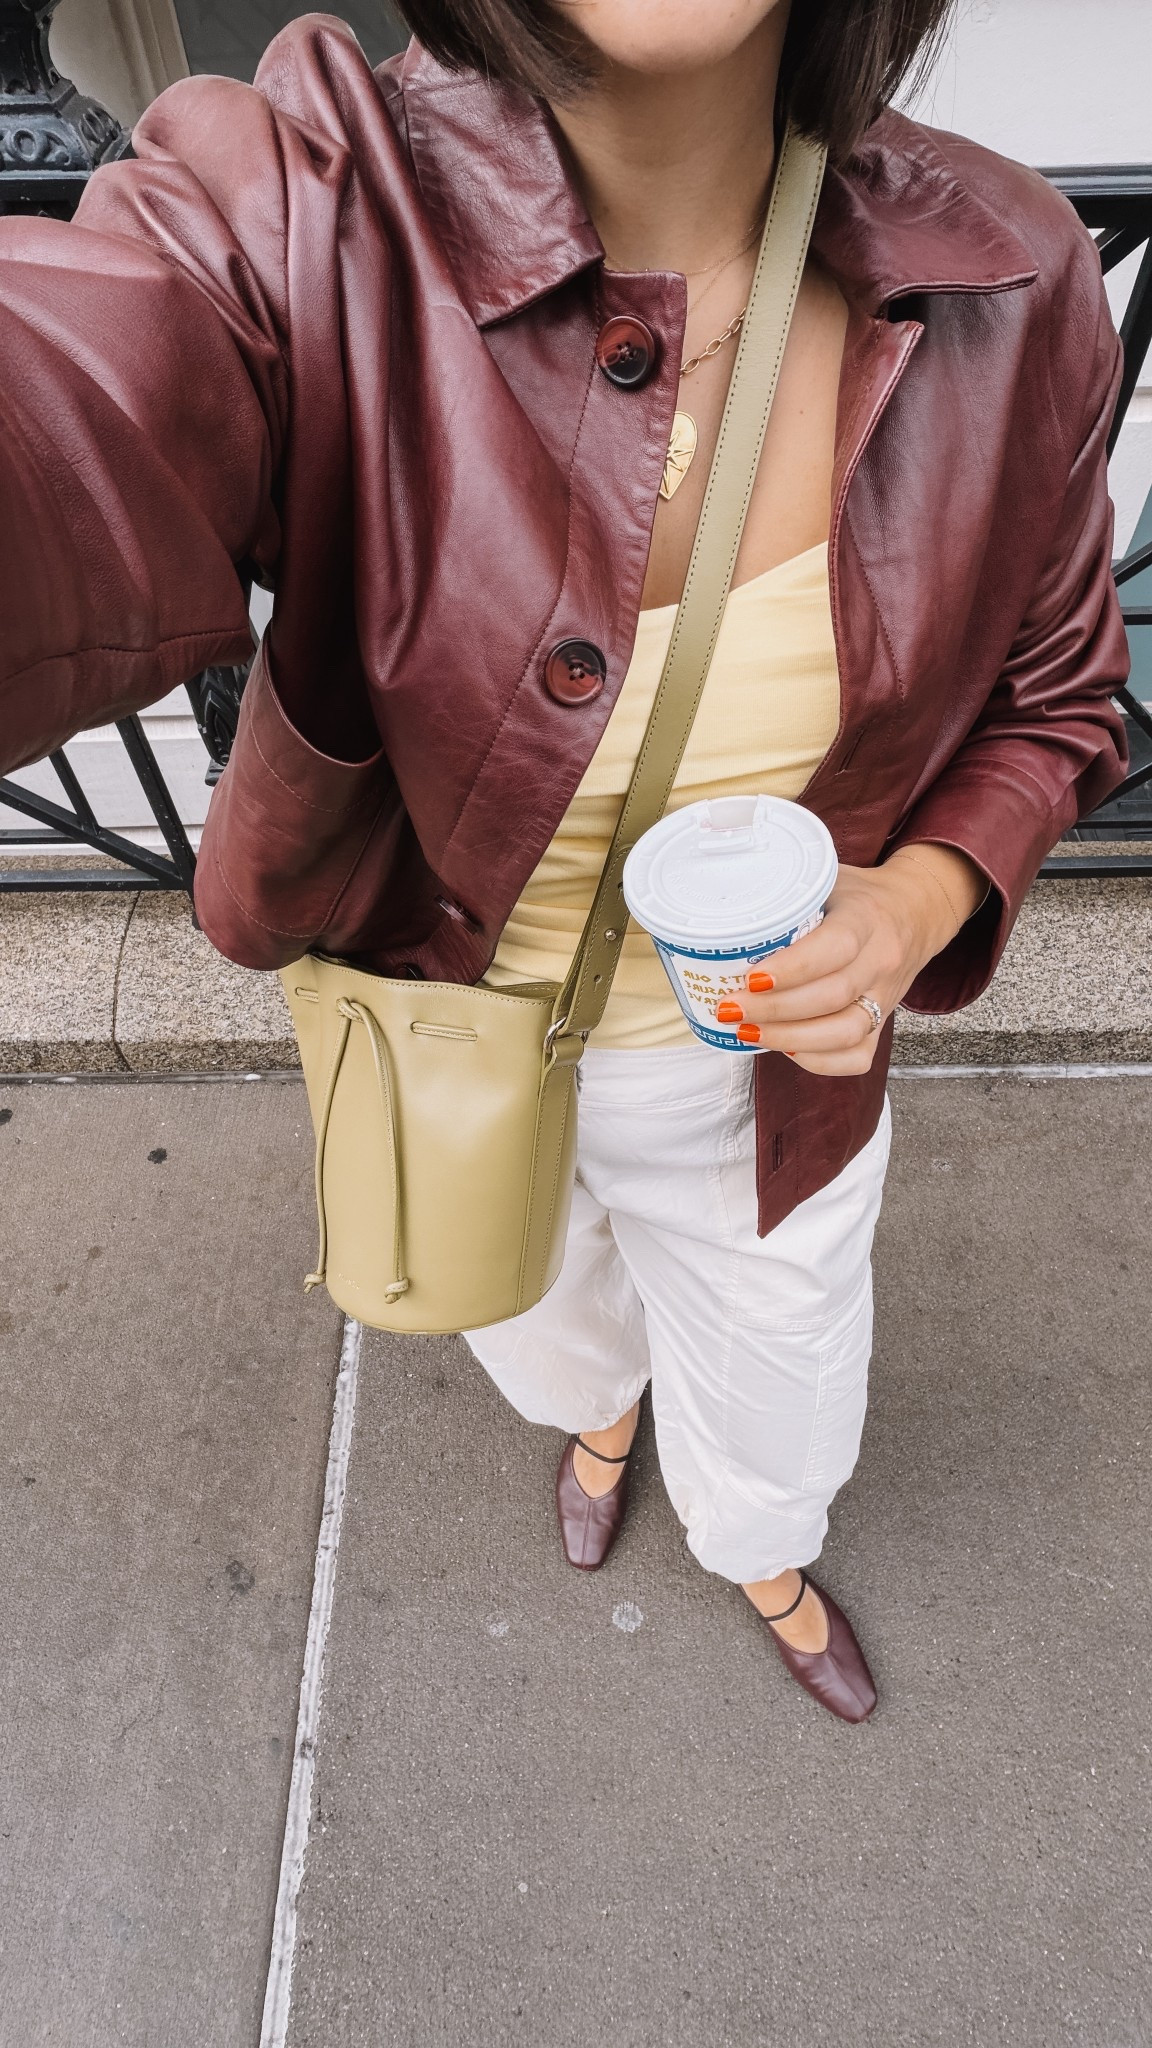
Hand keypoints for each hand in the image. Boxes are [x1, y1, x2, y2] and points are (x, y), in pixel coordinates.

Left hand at [714, 845, 984, 1075]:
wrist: (915, 912)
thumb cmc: (857, 895)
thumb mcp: (827, 878)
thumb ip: (786, 892)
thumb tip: (720, 906)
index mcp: (866, 918)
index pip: (834, 948)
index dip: (791, 969)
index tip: (750, 977)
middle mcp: (881, 961)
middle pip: (832, 997)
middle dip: (773, 1009)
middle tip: (729, 1007)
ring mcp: (885, 997)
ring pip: (845, 1033)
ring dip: (789, 1038)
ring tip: (746, 1031)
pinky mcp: (883, 1023)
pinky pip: (857, 1057)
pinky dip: (818, 1061)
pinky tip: (784, 1047)